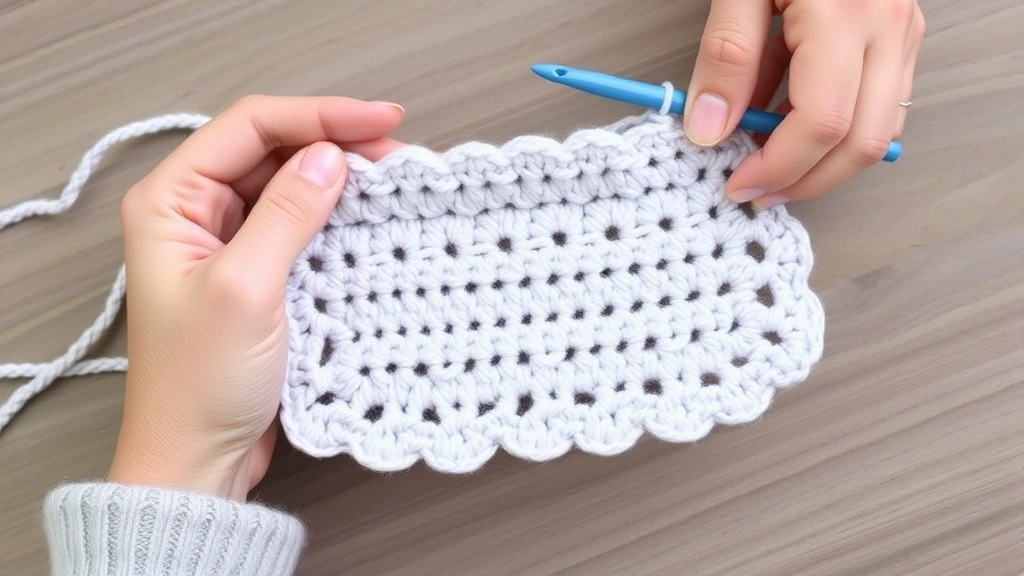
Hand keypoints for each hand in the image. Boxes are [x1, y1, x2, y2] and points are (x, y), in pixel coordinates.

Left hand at [106, 95, 405, 500]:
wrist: (196, 461)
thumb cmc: (198, 384)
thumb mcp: (245, 289)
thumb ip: (287, 214)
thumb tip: (330, 157)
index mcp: (170, 201)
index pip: (250, 127)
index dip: (319, 115)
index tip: (381, 121)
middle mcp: (194, 212)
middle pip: (273, 149)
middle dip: (335, 143)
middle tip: (397, 154)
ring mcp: (227, 242)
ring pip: (291, 186)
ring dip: (341, 181)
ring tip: (394, 182)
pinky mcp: (257, 272)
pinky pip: (300, 226)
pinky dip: (337, 219)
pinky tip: (371, 219)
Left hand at [682, 0, 924, 206]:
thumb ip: (724, 55)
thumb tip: (708, 130)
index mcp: (845, 15)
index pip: (823, 122)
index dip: (778, 166)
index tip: (735, 183)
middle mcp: (888, 28)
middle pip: (864, 142)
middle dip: (807, 181)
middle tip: (754, 192)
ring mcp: (901, 31)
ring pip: (878, 129)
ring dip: (820, 158)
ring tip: (763, 160)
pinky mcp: (897, 32)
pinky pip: (875, 100)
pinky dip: (831, 125)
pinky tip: (783, 119)